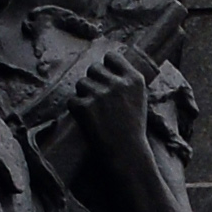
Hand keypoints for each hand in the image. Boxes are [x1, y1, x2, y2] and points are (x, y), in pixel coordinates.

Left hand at [69, 36, 153, 163]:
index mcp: (134, 79)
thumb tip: (106, 63)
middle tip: (97, 100)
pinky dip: (76, 110)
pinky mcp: (85, 107)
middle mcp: (117, 83)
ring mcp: (100, 94)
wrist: (126, 154)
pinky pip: (72, 100)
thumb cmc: (132, 129)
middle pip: (93, 68)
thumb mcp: (139, 98)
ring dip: (83, 95)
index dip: (105, 66)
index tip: (104, 77)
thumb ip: (126, 80)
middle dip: (93, 81)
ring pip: (81, 83)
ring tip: (94, 113)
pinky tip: (87, 120)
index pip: (111, 57)